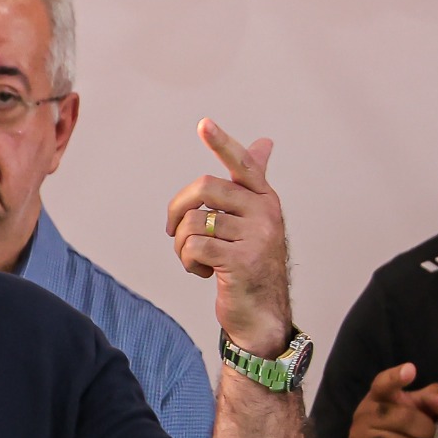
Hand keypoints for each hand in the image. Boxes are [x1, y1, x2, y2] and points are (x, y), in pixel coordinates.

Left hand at [166, 118, 291, 356]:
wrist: (263, 314)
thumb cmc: (253, 264)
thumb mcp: (255, 222)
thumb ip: (253, 184)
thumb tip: (264, 143)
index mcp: (264, 199)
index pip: (243, 164)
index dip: (222, 143)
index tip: (204, 123)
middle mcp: (265, 213)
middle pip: (204, 187)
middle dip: (177, 208)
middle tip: (173, 230)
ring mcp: (256, 237)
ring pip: (193, 221)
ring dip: (181, 244)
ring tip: (193, 259)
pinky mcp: (241, 261)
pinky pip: (194, 247)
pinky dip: (188, 261)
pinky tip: (201, 272)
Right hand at [346, 363, 437, 437]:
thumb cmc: (399, 432)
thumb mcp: (415, 412)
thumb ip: (432, 401)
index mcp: (377, 398)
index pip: (383, 384)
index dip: (396, 377)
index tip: (410, 370)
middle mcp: (363, 416)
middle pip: (403, 417)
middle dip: (424, 429)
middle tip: (428, 435)